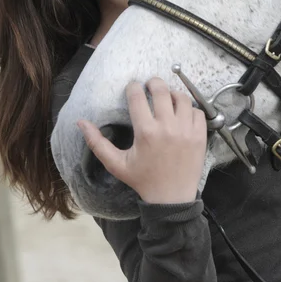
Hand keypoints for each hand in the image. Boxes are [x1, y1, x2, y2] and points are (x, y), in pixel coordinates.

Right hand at [78, 77, 206, 203]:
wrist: (171, 198)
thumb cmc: (143, 180)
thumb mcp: (116, 164)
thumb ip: (97, 143)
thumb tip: (80, 122)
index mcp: (145, 132)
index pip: (137, 96)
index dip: (133, 87)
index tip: (132, 87)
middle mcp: (167, 127)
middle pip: (161, 90)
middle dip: (153, 83)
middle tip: (150, 85)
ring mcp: (186, 130)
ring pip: (182, 97)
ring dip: (173, 93)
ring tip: (167, 98)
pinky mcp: (200, 135)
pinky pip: (198, 111)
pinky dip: (190, 108)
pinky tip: (182, 113)